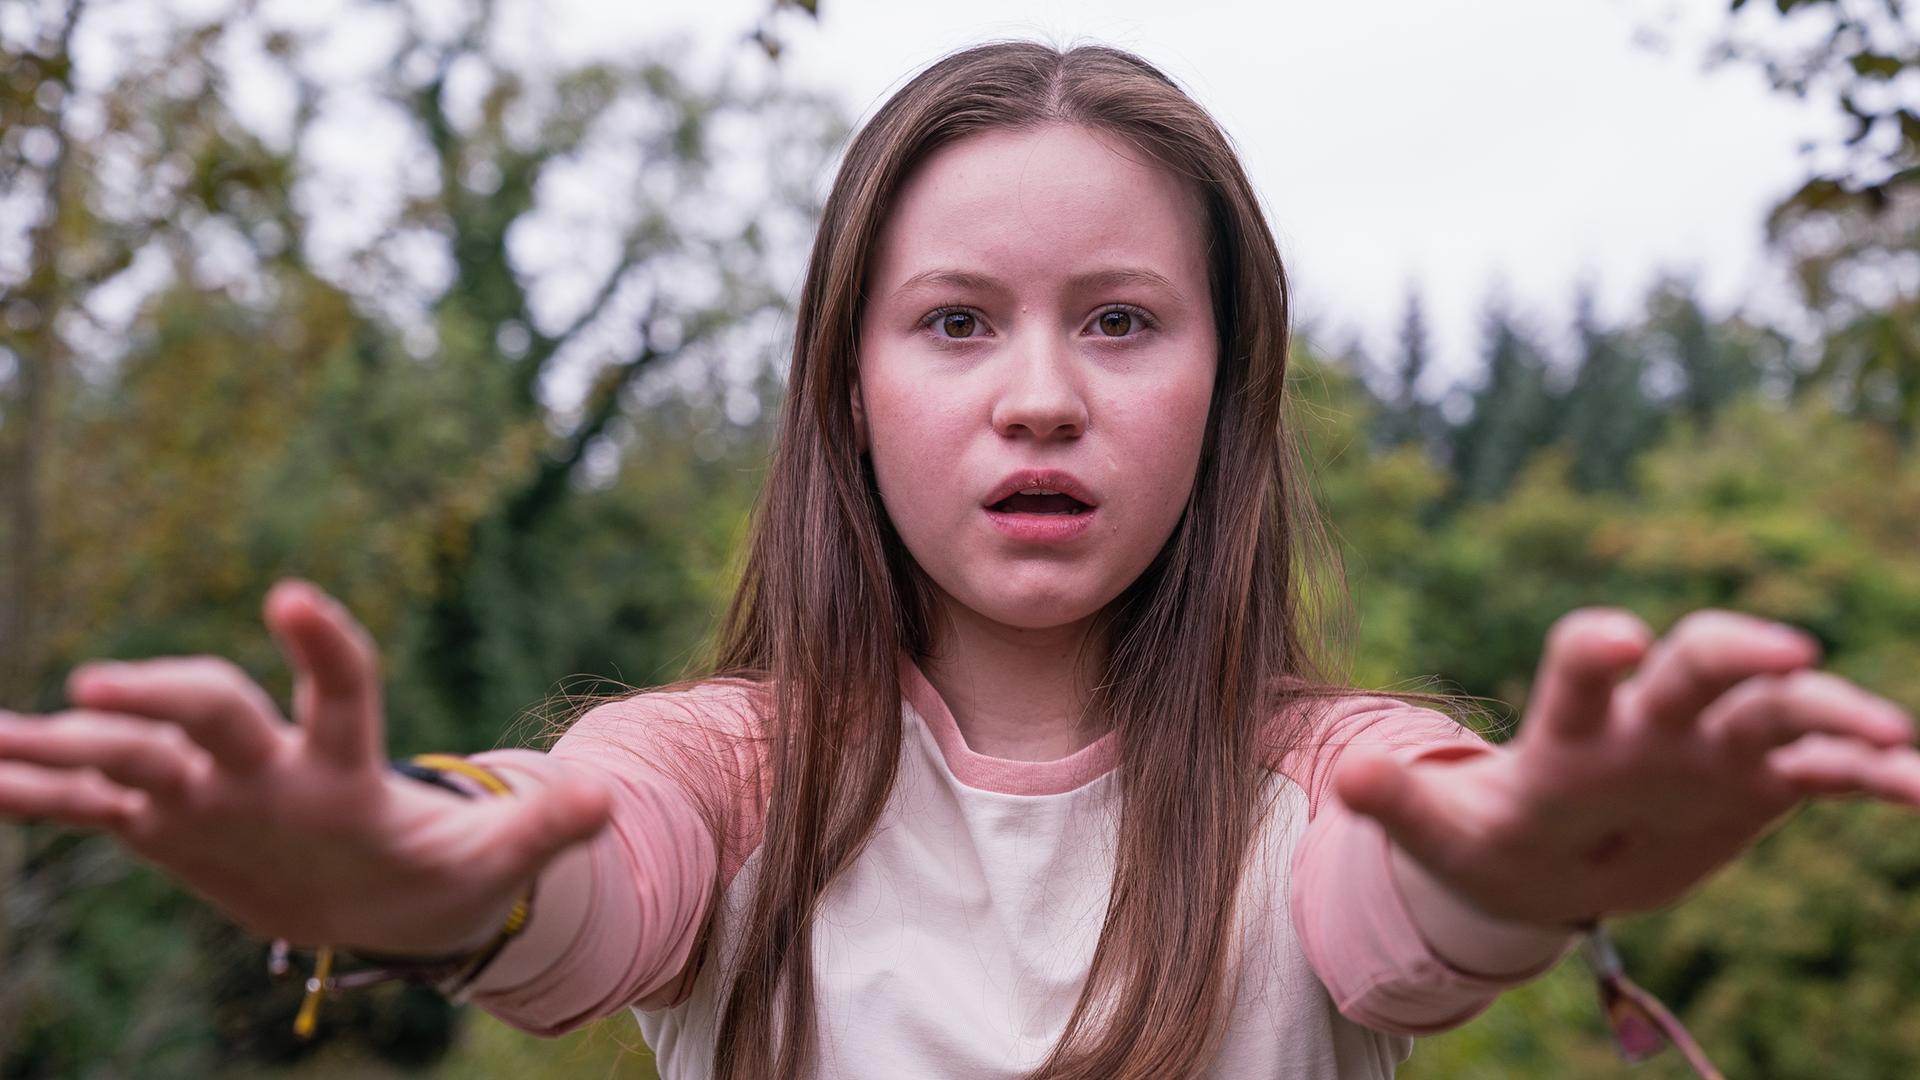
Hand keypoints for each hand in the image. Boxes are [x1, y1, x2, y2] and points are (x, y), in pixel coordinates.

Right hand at [0, 579, 609, 955]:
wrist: (379, 892)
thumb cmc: (437, 872)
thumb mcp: (490, 866)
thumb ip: (539, 831)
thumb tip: (610, 801)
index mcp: (344, 764)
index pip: (339, 688)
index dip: (324, 644)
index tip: (291, 596)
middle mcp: (268, 763)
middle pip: (213, 709)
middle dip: (162, 695)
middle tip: (99, 687)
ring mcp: (211, 790)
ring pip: (131, 756)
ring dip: (67, 744)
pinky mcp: (169, 823)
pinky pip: (91, 806)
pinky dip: (37, 793)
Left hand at [1334, 607, 1919, 926]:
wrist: (1552, 862)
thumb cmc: (1494, 839)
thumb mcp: (1446, 835)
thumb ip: (1404, 808)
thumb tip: (1346, 785)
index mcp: (1573, 729)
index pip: (1582, 671)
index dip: (1595, 651)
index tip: (1616, 638)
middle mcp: (1651, 722)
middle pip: (1699, 665)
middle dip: (1735, 652)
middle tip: (1784, 652)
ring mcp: (1712, 749)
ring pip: (1782, 714)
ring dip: (1835, 718)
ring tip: (1893, 741)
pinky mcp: (1760, 786)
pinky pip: (1828, 775)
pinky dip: (1876, 778)